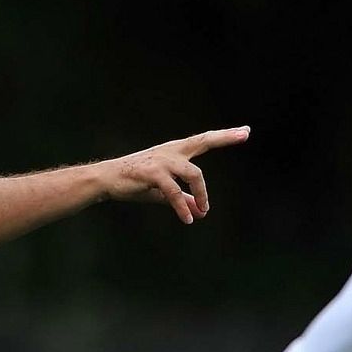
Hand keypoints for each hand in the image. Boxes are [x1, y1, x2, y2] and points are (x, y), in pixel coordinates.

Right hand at [98, 125, 249, 223]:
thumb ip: (185, 198)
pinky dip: (182, 207)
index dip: (223, 137)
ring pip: (193, 174)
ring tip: (204, 212)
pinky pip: (174, 192)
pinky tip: (188, 219)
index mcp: (174, 152)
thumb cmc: (134, 183)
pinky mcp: (153, 174)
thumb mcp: (163, 191)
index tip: (244, 132)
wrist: (106, 180)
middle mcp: (170, 152)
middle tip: (245, 134)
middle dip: (224, 137)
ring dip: (202, 194)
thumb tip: (201, 212)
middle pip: (202, 141)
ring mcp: (162, 161)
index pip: (202, 141)